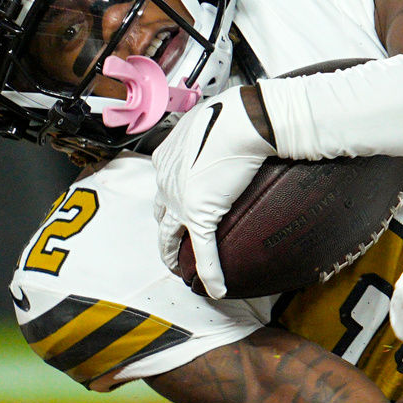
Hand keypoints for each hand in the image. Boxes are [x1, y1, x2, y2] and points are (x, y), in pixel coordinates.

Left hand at [152, 85, 275, 298]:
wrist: (243, 122)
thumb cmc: (234, 113)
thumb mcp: (213, 117)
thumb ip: (211, 129)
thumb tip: (229, 126)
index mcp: (167, 156)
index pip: (163, 184)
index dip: (167, 200)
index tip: (175, 208)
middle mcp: (166, 178)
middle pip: (159, 212)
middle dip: (163, 229)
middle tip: (171, 243)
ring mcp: (180, 200)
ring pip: (168, 235)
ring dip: (172, 255)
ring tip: (178, 268)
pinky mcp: (200, 214)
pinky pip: (203, 250)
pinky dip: (209, 272)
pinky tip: (216, 288)